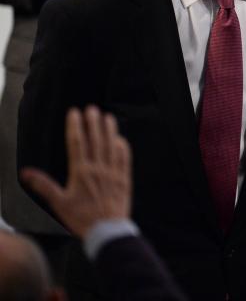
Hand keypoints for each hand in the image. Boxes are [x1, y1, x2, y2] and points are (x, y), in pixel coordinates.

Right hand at [21, 106, 131, 238]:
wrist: (106, 230)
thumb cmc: (81, 218)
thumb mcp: (59, 203)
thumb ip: (43, 186)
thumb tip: (26, 173)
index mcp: (81, 172)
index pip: (77, 143)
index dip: (75, 126)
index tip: (74, 112)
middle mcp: (98, 168)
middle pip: (95, 140)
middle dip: (93, 122)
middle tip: (92, 108)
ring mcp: (113, 172)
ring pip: (111, 145)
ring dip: (109, 130)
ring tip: (107, 117)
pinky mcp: (124, 178)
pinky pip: (125, 158)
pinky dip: (123, 147)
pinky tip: (121, 138)